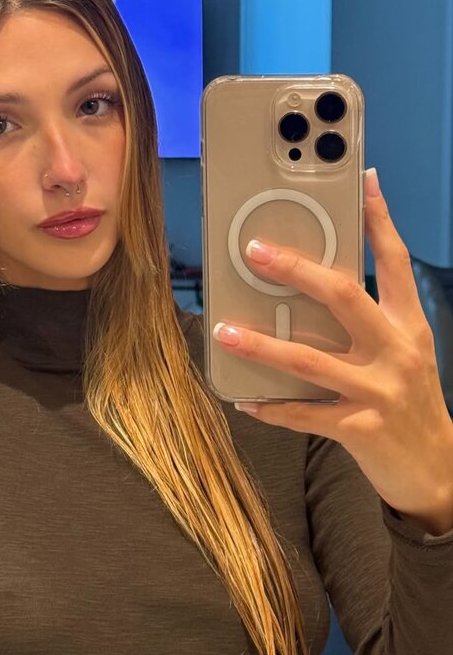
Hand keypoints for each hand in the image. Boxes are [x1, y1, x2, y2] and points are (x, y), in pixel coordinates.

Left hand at [212, 168, 452, 532]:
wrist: (437, 471)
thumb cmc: (411, 405)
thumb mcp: (405, 356)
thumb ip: (372, 325)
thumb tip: (316, 294)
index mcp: (410, 327)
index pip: (396, 262)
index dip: (380, 220)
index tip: (364, 182)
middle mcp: (397, 351)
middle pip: (344, 296)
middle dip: (296, 269)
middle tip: (256, 251)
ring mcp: (379, 390)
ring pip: (308, 358)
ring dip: (260, 343)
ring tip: (224, 331)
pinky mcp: (360, 427)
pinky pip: (303, 413)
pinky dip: (271, 406)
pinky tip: (245, 399)